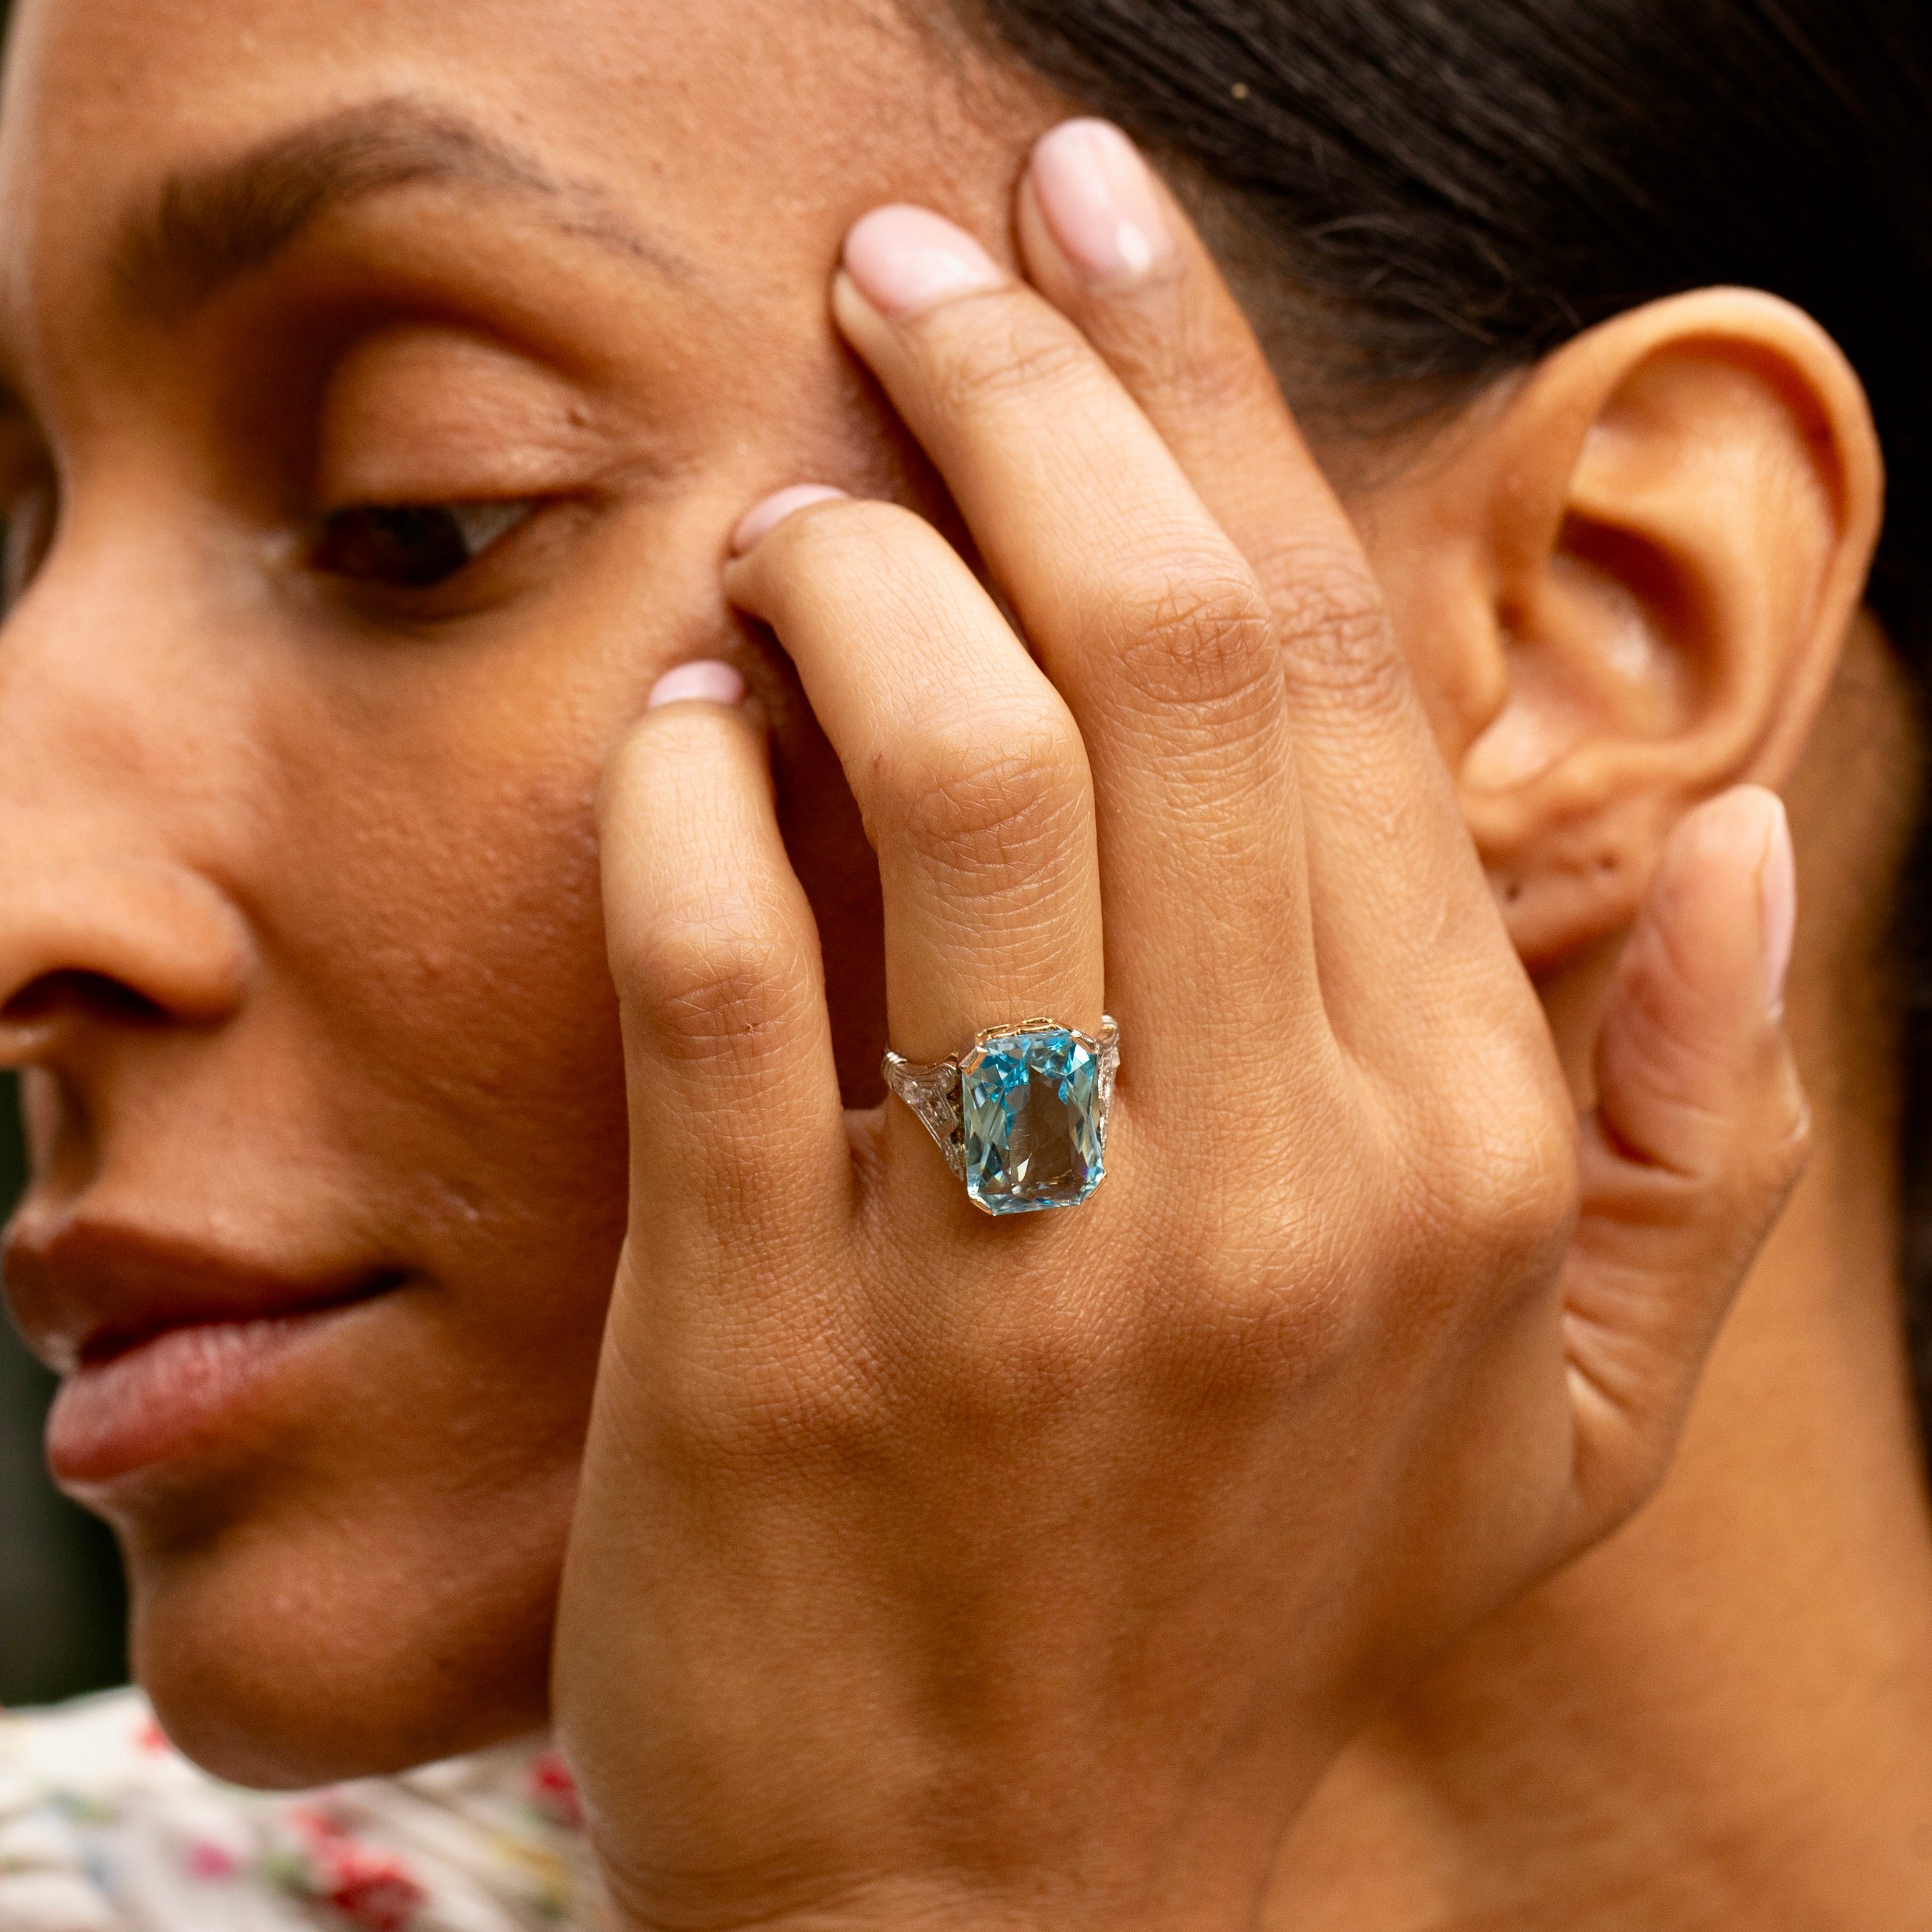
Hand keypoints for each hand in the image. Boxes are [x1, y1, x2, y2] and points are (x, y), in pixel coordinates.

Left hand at [554, 123, 1806, 1931]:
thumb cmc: (1241, 1601)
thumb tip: (1758, 847)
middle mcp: (1267, 1178)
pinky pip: (720, 960)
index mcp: (1448, 1146)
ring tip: (798, 497)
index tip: (1097, 237)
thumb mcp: (1548, 1416)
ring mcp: (1016, 1265)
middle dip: (1023, 392)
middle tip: (919, 259)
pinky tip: (683, 708)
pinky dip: (684, 785)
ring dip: (853, 568)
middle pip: (1152, 659)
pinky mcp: (775, 1341)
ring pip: (950, 768)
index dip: (1203, 404)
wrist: (996, 1905)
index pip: (1327, 668)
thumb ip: (1690, 1132)